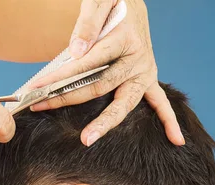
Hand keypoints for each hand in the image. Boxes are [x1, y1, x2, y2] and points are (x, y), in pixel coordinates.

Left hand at [29, 0, 183, 146]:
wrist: (131, 3)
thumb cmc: (114, 2)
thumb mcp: (100, 0)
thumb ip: (88, 22)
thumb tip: (77, 51)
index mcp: (126, 39)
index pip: (89, 61)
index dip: (61, 73)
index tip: (38, 85)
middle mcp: (139, 59)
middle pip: (101, 85)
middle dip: (69, 97)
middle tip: (43, 106)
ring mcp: (145, 72)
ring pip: (124, 103)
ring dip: (105, 123)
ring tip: (86, 139)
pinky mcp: (148, 79)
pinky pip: (160, 103)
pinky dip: (169, 121)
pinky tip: (176, 140)